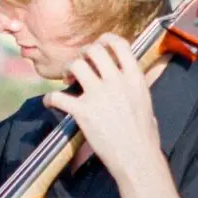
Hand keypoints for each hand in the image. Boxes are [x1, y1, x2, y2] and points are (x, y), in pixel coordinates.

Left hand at [43, 34, 163, 188]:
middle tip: (80, 64)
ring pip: (76, 65)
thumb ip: (135, 87)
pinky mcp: (83, 112)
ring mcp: (99, 95)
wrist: (137, 158)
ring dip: (68, 68)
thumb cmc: (145, 136)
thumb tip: (129, 82)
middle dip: (83, 53)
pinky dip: (50, 99)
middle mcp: (116, 81)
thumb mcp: (146, 102)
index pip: (119, 44)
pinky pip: (58, 97)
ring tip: (67, 79)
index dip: (105, 40)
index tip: (98, 46)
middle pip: (93, 50)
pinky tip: (50, 102)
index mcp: (135, 78)